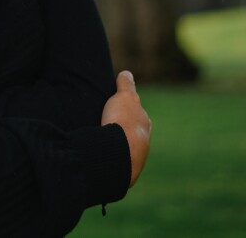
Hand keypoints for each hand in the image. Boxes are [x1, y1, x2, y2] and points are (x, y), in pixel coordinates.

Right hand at [100, 70, 151, 186]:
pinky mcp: (123, 172)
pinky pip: (116, 161)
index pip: (138, 114)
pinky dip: (109, 156)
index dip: (128, 109)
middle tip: (106, 124)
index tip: (117, 107)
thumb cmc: (123, 122)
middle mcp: (143, 142)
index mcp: (144, 124)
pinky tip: (101, 155)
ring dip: (115, 145)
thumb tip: (127, 73)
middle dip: (122, 130)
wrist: (121, 154)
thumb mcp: (124, 97)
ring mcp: (134, 158)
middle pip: (132, 133)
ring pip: (124, 149)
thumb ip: (126, 86)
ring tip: (100, 141)